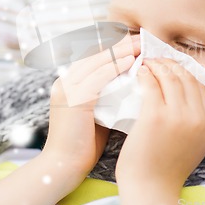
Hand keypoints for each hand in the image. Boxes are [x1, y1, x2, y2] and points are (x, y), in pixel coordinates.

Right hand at [43, 33, 140, 176]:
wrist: (63, 166)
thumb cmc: (83, 143)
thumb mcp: (96, 112)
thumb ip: (108, 96)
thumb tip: (133, 85)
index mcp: (69, 82)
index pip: (93, 56)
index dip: (114, 47)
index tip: (136, 42)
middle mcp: (65, 81)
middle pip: (95, 54)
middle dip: (120, 45)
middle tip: (141, 38)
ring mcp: (67, 89)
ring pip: (97, 62)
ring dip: (121, 52)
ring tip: (140, 45)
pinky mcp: (73, 100)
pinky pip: (96, 78)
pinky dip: (115, 67)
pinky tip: (131, 62)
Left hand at [116, 58, 204, 204]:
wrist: (151, 188)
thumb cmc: (167, 167)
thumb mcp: (194, 143)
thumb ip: (194, 120)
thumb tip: (184, 94)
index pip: (200, 87)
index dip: (185, 72)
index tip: (172, 67)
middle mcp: (198, 118)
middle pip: (187, 77)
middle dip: (171, 64)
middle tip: (157, 60)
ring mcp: (178, 116)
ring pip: (170, 76)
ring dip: (157, 65)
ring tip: (147, 63)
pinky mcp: (156, 116)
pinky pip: (152, 84)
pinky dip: (145, 73)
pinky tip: (139, 72)